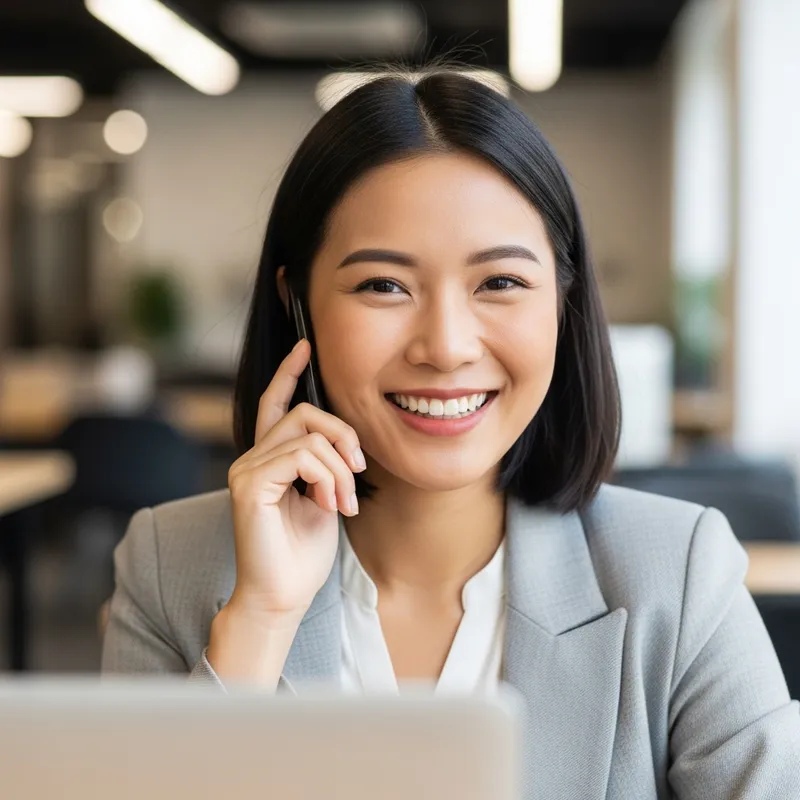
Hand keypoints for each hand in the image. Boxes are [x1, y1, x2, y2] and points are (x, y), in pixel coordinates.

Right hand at [225, 338, 365, 621]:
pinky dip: (327, 478)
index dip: (289, 373)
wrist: (284, 597)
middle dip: (343, 436)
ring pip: (308, 435)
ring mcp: (246, 469)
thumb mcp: (325, 498)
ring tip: (344, 503)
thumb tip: (342, 441)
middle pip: (304, 413)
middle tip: (358, 471)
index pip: (275, 404)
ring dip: (340, 469)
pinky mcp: (249, 484)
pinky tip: (329, 505)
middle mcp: (253, 458)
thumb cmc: (303, 553)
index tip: (306, 345)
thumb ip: (326, 465)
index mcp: (270, 459)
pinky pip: (301, 456)